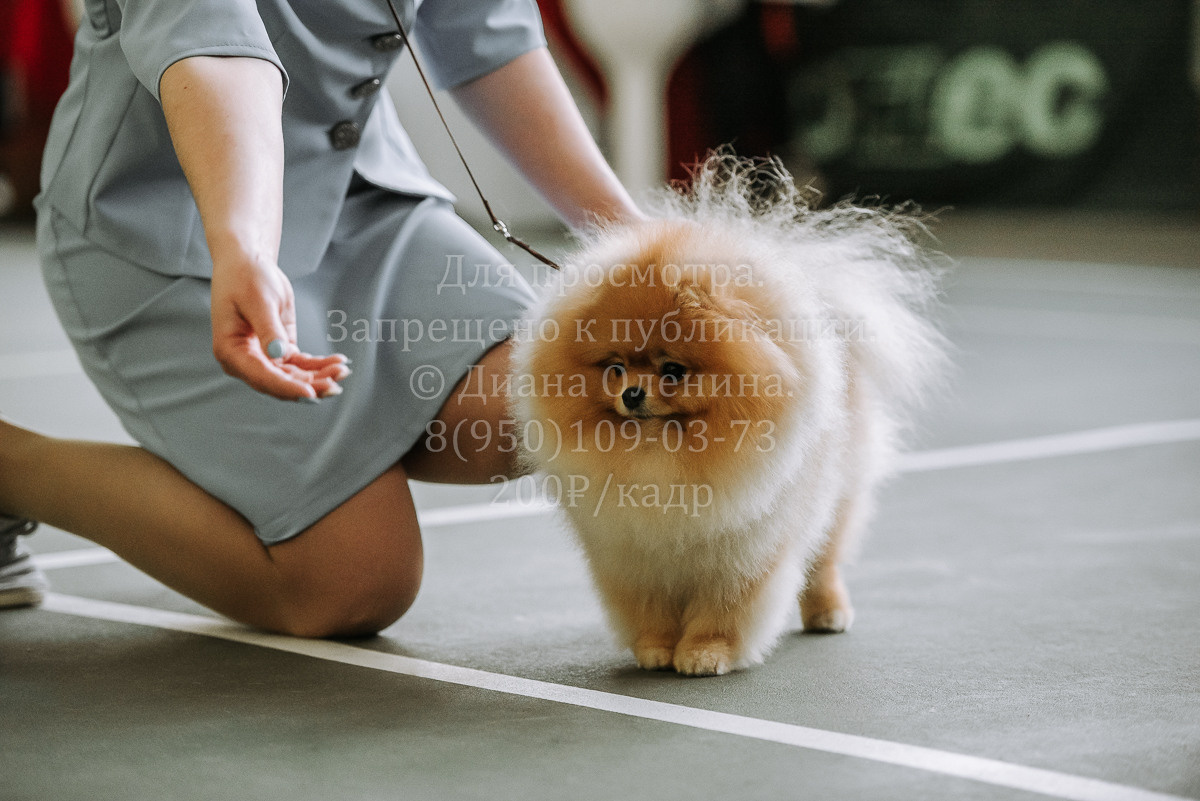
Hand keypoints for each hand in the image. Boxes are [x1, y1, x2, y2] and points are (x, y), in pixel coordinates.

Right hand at [210, 255, 348, 400]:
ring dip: (319, 377)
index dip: (287, 387)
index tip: (310, 393)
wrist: (249, 264)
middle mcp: (246, 361)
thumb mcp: (258, 301)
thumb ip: (268, 329)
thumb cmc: (245, 278)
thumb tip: (277, 354)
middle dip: (309, 385)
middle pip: (280, 383)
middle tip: (335, 384)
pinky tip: (338, 362)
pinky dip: (319, 365)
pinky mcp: (280, 350)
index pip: (262, 377)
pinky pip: (301, 364)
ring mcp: (264, 357)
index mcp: (231, 352)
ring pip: (294, 377)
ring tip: (342, 370)